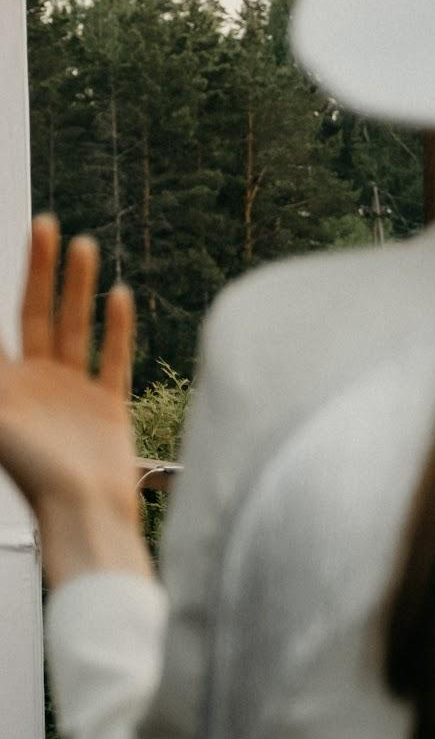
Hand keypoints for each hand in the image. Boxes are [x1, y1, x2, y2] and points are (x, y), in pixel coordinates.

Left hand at [0, 219, 150, 585]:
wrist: (86, 515)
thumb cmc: (35, 476)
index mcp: (2, 384)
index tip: (9, 243)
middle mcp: (33, 382)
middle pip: (34, 312)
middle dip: (38, 268)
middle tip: (43, 224)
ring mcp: (71, 393)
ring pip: (74, 326)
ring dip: (76, 286)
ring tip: (82, 245)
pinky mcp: (106, 407)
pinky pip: (111, 358)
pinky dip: (116, 327)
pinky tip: (119, 296)